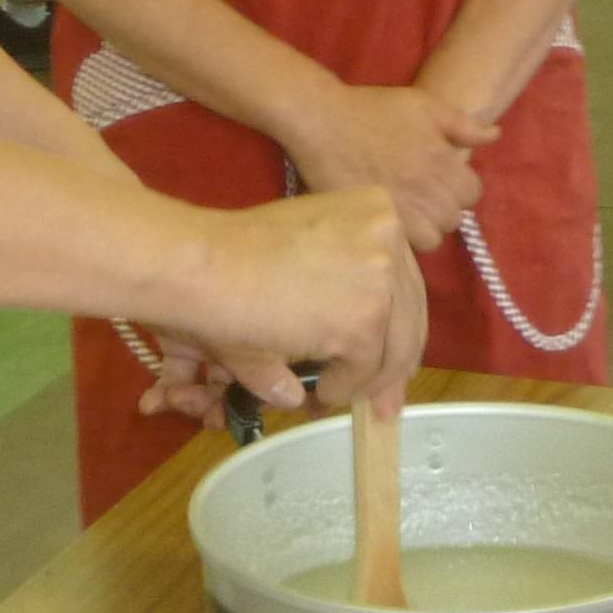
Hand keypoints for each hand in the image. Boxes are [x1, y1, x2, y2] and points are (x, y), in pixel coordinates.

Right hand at [162, 187, 425, 414]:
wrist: (203, 266)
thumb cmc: (235, 255)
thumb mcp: (306, 254)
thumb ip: (341, 293)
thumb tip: (365, 348)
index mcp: (377, 209)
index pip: (403, 280)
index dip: (396, 324)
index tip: (392, 357)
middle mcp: (390, 235)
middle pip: (409, 314)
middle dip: (392, 365)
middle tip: (381, 403)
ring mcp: (382, 278)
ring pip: (393, 349)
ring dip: (364, 381)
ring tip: (333, 395)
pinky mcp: (365, 319)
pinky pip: (365, 371)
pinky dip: (342, 389)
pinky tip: (319, 391)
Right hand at [285, 82, 493, 251]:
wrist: (322, 119)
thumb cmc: (373, 108)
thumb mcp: (424, 105)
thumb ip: (463, 125)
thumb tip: (495, 135)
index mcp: (442, 161)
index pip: (472, 194)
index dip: (460, 189)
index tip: (441, 182)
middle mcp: (426, 188)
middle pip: (452, 219)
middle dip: (442, 210)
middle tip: (422, 196)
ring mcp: (400, 207)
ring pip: (431, 239)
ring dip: (424, 229)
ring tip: (409, 213)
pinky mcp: (375, 219)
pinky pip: (403, 245)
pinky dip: (402, 237)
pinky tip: (391, 219)